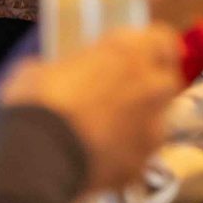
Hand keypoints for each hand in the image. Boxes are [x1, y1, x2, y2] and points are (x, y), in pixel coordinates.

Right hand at [0, 26, 183, 190]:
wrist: (38, 158)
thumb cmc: (37, 101)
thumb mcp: (42, 69)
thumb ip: (68, 68)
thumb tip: (60, 75)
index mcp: (130, 52)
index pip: (162, 39)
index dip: (152, 48)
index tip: (140, 55)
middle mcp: (151, 86)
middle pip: (165, 81)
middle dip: (148, 87)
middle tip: (120, 95)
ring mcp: (152, 128)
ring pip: (157, 121)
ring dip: (139, 123)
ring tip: (107, 134)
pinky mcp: (143, 163)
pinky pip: (139, 156)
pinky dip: (125, 157)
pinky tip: (100, 161)